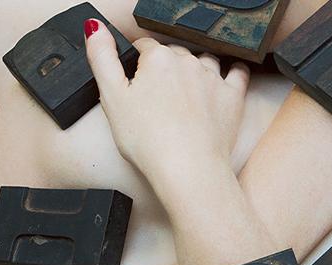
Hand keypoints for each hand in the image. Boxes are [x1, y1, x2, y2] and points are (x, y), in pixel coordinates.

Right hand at [83, 19, 248, 175]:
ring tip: (181, 91)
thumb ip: (102, 58)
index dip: (134, 62)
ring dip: (192, 69)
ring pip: (202, 60)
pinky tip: (224, 76)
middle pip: (172, 54)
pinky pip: (237, 72)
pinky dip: (230, 70)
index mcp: (157, 59)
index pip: (143, 47)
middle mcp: (188, 62)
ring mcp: (212, 78)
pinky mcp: (232, 96)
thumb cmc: (148, 139)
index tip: (132, 80)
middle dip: (161, 68)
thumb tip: (95, 28)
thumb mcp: (111, 97)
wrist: (186, 168)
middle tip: (152, 94)